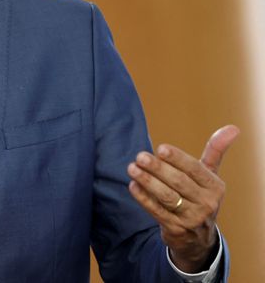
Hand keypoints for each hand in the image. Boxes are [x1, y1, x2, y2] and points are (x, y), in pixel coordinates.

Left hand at [127, 125, 238, 272]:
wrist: (198, 238)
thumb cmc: (200, 196)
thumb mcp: (210, 176)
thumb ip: (215, 151)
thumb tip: (232, 127)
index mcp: (215, 187)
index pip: (195, 169)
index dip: (178, 158)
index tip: (160, 148)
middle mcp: (206, 203)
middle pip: (179, 182)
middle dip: (158, 168)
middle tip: (140, 156)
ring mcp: (191, 218)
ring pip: (167, 197)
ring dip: (147, 181)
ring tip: (132, 168)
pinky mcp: (176, 229)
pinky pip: (157, 211)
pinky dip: (143, 198)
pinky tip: (133, 186)